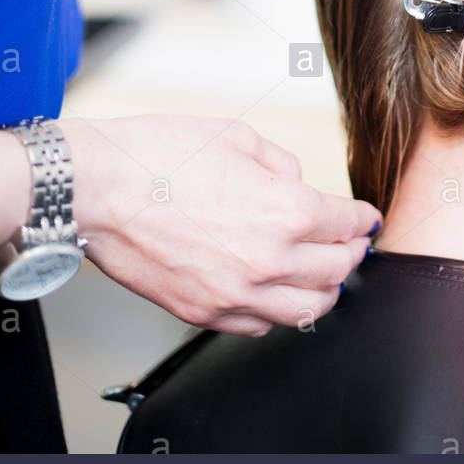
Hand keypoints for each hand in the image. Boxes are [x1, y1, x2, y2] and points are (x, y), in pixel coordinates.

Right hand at [63, 115, 380, 336]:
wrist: (98, 190)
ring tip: (325, 276)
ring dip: (323, 291)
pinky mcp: (202, 312)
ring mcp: (235, 293)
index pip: (346, 224)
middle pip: (336, 270)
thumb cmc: (157, 157)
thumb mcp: (236, 137)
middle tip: (352, 243)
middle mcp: (268, 260)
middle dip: (351, 253)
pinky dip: (277, 313)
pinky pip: (258, 327)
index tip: (366, 218)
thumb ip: (279, 163)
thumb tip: (294, 180)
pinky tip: (277, 295)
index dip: (362, 219)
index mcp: (286, 211)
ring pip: (305, 310)